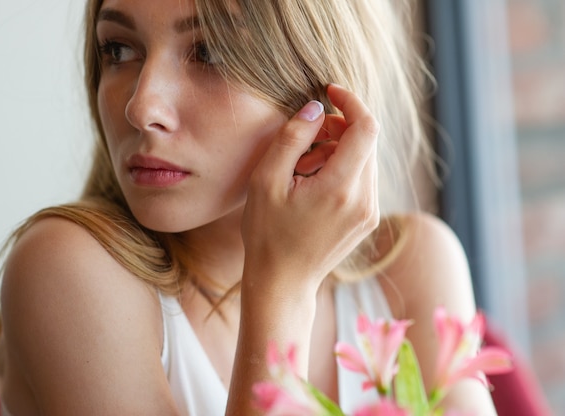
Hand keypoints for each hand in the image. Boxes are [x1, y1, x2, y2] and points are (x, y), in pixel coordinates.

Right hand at [241, 84, 379, 294]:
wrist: (282, 282)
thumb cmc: (267, 233)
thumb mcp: (266, 181)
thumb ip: (292, 138)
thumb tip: (316, 107)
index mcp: (341, 189)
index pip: (366, 128)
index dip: (351, 102)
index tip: (329, 92)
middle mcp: (365, 200)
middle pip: (366, 141)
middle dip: (339, 127)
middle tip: (305, 138)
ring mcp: (370, 212)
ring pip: (365, 159)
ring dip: (338, 149)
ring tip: (303, 167)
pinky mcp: (367, 219)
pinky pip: (363, 179)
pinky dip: (342, 168)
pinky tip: (314, 183)